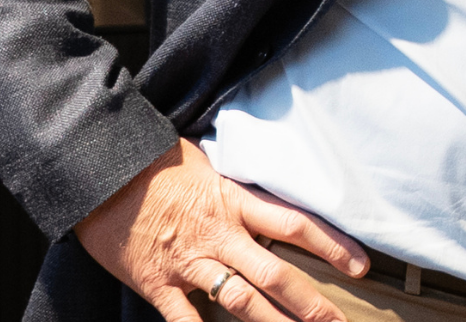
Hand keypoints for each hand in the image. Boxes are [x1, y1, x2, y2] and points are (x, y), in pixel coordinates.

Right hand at [74, 137, 369, 321]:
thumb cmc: (157, 162)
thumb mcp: (209, 162)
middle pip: (276, 273)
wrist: (105, 173)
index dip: (331, 245)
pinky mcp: (159, 286)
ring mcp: (190, 264)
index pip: (295, 224)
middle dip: (311, 303)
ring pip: (241, 302)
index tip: (360, 264)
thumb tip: (265, 188)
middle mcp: (220, 235)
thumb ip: (239, 184)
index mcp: (235, 201)